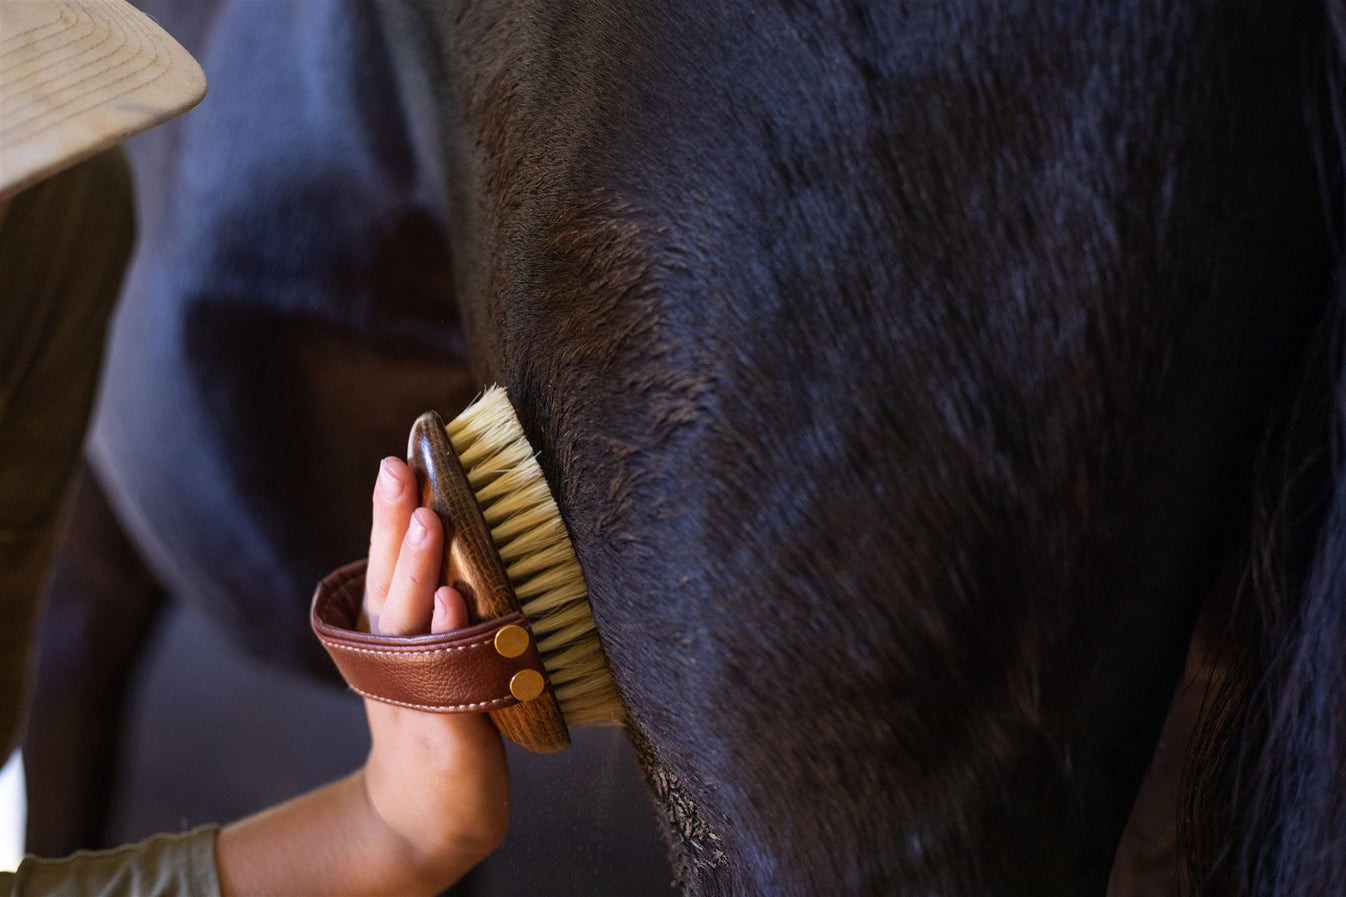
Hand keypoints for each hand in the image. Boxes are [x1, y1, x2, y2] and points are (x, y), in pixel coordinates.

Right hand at [216, 458, 509, 895]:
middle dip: (392, 521)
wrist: (429, 813)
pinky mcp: (443, 727)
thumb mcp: (434, 654)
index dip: (390, 510)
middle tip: (400, 468)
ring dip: (416, 568)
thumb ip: (442, 600)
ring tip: (425, 521)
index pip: (386, 560)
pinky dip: (446, 635)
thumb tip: (467, 529)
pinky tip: (453, 600)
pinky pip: (445, 676)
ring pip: (410, 620)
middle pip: (388, 578)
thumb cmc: (441, 720)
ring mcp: (414, 690)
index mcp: (392, 632)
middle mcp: (393, 654)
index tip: (403, 454)